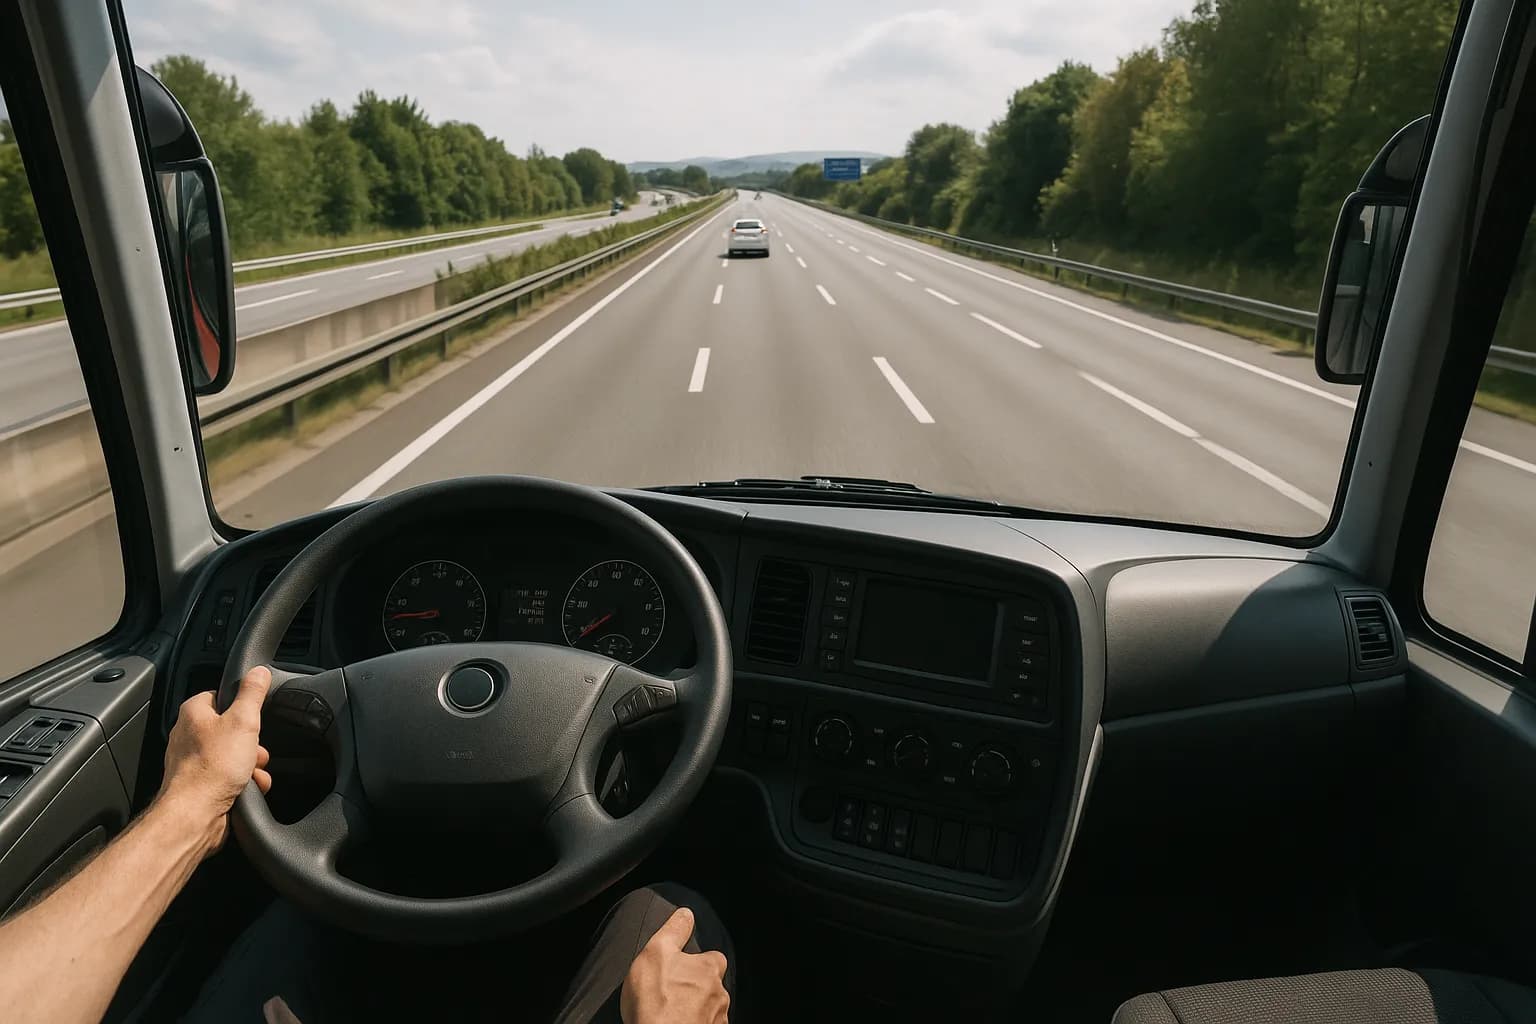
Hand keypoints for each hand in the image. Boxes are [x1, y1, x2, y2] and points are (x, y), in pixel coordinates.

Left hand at [158, 665, 272, 855]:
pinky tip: (248, 788)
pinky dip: (243, 782)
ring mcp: (193, 761)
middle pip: (232, 728)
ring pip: (233, 754)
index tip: (255, 715)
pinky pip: (228, 776)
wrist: (195, 814)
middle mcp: (188, 735)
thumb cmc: (212, 767)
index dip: (242, 705)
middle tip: (255, 749)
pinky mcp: (200, 784)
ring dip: (250, 764)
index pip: (221, 695)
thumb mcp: (243, 720)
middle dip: (251, 742)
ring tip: (251, 772)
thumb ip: (252, 693)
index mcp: (194, 712)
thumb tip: (258, 672)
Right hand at [621, 907, 729, 1023]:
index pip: (714, 958)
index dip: (698, 962)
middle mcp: (720, 995)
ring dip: (696, 1010)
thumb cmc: (657, 1000)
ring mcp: (717, 1020)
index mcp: (709, 969)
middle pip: (712, 986)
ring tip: (674, 1013)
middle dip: (697, 989)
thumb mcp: (657, 952)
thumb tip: (687, 913)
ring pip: (710, 1009)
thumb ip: (674, 930)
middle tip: (673, 994)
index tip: (682, 968)